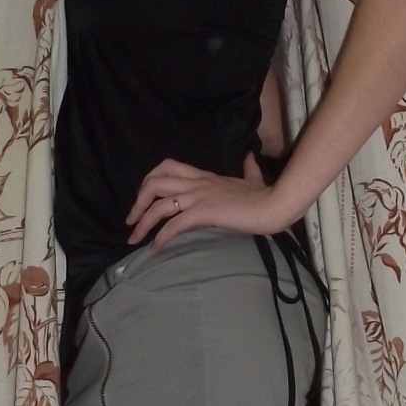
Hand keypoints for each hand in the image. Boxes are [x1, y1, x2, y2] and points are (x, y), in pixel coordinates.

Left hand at [127, 152, 272, 248]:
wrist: (274, 204)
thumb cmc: (265, 195)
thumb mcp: (253, 178)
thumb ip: (248, 168)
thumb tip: (250, 157)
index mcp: (204, 176)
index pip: (168, 167)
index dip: (149, 180)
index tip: (143, 199)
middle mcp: (197, 183)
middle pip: (154, 183)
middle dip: (137, 202)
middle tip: (131, 220)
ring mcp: (199, 197)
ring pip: (158, 205)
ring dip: (142, 222)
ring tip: (134, 238)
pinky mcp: (204, 213)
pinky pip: (173, 224)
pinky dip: (160, 237)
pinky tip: (155, 248)